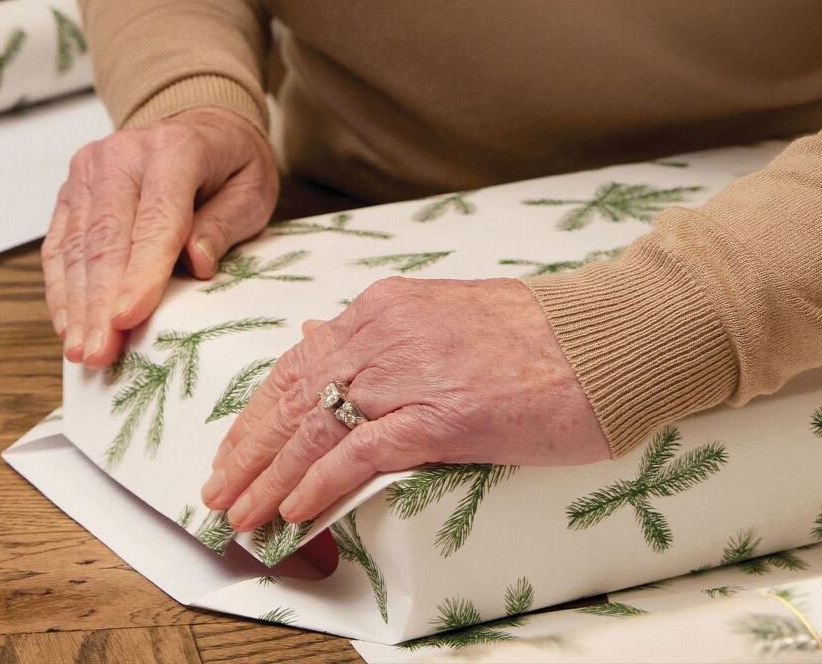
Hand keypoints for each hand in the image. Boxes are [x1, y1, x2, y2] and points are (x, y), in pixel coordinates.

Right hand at [42, 108, 278, 369]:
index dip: (140, 274)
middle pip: (107, 237)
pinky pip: (59, 243)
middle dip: (100, 302)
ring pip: (78, 245)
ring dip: (77, 303)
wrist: (199, 127)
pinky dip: (61, 286)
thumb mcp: (250, 191)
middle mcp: (122, 153)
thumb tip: (196, 263)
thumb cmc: (229, 165)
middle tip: (99, 353)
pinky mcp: (72, 189)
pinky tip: (67, 323)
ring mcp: (89, 169)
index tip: (127, 319)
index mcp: (174, 148)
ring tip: (82, 350)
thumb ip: (223, 225)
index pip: (156, 220)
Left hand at [200, 276, 612, 531]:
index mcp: (380, 307)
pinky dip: (321, 481)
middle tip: (218, 494)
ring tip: (242, 514)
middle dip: (249, 451)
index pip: (297, 364)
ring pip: (316, 426)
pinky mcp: (443, 415)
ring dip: (271, 477)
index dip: (258, 414)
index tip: (233, 452)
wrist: (604, 339)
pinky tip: (295, 507)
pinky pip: (363, 450)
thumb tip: (312, 334)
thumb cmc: (533, 336)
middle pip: (293, 396)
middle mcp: (382, 331)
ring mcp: (410, 372)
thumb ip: (375, 330)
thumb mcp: (437, 315)